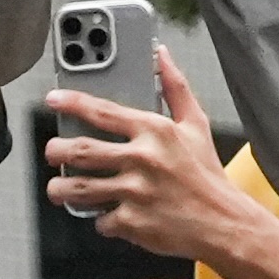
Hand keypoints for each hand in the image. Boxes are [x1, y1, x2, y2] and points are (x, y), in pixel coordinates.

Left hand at [40, 47, 278, 278]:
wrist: (226, 224)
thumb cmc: (207, 175)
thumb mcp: (196, 126)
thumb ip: (175, 87)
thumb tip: (161, 54)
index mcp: (154, 131)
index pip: (102, 111)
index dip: (71, 102)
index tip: (52, 100)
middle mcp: (142, 159)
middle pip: (80, 150)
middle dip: (56, 150)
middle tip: (52, 151)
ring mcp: (136, 193)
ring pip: (79, 188)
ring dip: (60, 189)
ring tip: (57, 188)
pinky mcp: (133, 223)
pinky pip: (101, 220)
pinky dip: (100, 219)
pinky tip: (105, 215)